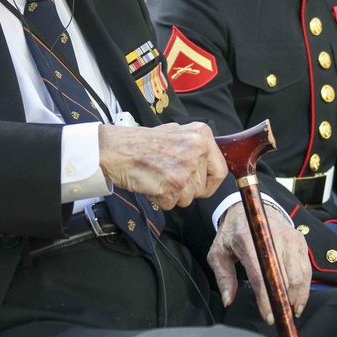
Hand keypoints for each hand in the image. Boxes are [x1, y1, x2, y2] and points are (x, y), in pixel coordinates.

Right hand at [98, 122, 226, 209]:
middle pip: (202, 188)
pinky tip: (151, 183)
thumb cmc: (141, 142)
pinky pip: (172, 204)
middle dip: (185, 189)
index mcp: (202, 135)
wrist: (116, 149)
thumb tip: (208, 163)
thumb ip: (194, 147)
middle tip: (167, 175)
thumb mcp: (176, 132)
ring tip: (157, 176)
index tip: (200, 185)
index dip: (210, 183)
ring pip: (188, 199)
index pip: (220, 170)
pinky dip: (160, 199)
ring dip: (172, 194)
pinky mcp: (173, 185)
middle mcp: (198, 150)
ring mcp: (186, 168)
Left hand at [207, 203, 309, 324]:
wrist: (252, 209)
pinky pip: (306, 267)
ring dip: (297, 296)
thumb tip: (228, 299)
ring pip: (298, 274)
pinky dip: (305, 286)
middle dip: (283, 300)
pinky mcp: (299, 239)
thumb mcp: (219, 251)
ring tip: (291, 310)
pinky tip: (299, 299)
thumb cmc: (234, 232)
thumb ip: (223, 276)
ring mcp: (288, 237)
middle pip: (283, 276)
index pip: (261, 275)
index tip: (268, 316)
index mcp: (248, 240)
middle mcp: (272, 236)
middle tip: (280, 315)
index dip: (265, 298)